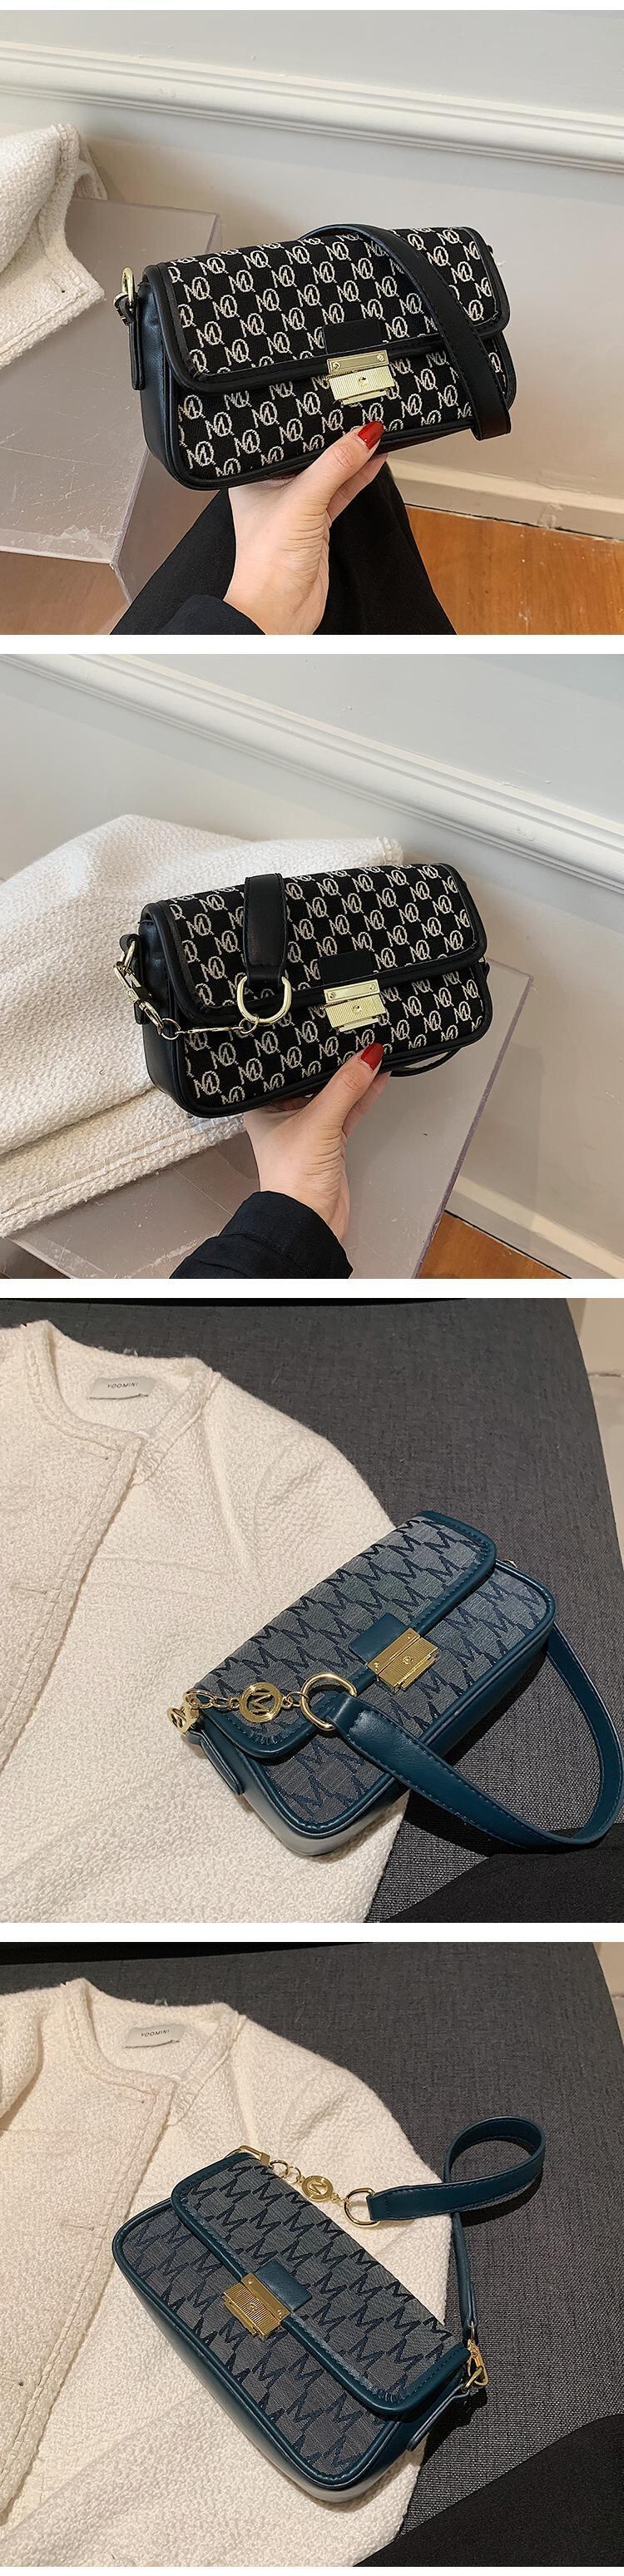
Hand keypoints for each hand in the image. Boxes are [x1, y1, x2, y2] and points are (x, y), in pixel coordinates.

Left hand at [225, 422, 383, 632]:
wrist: (278, 613)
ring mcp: (297, 507)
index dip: (306, 419)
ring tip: (375, 429)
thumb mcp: (303, 501)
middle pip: (309, 452)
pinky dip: (358, 476)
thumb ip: (334, 466)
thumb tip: (363, 436)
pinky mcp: (316, 524)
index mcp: (253, 476)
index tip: (333, 399)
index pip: (283, 437)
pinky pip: (340, 491)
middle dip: (333, 434)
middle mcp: (273, 488)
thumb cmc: (268, 564)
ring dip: (351, 455)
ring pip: (328, 471)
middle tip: (358, 407)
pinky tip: (374, 458)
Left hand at [245, 1042, 387, 1242]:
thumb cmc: (292, 1178)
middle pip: (311, 1080)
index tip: (326, 1028)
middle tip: (352, 1033)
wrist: (309, 1222)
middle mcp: (283, 1116)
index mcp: (264, 1107)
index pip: (286, 1069)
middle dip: (333, 1061)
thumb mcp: (319, 1122)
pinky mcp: (330, 1142)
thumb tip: (367, 1057)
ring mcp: (309, 1129)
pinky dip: (363, 1096)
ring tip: (373, 1051)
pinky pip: (348, 1111)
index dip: (305, 1050)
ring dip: (353, 1078)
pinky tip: (377, 1078)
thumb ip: (345, 1088)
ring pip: (334, 1095)